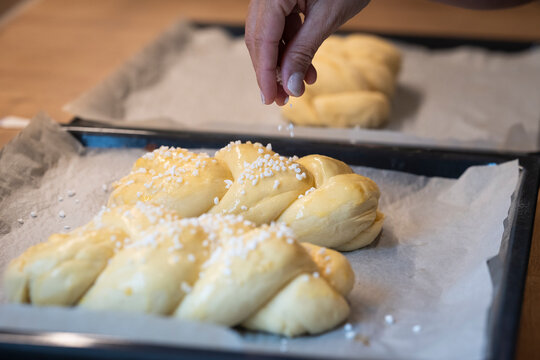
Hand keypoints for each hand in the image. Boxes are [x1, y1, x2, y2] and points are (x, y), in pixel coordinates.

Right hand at [245, 0, 369, 105]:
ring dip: (282, 63)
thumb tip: (290, 85)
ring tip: (298, 85)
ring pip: (268, 35)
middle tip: (280, 97)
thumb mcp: (326, 17)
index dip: (265, 72)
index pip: (262, 39)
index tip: (269, 97)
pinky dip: (291, 48)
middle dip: (270, 71)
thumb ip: (304, 51)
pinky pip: (280, 27)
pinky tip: (306, 68)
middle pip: (259, 38)